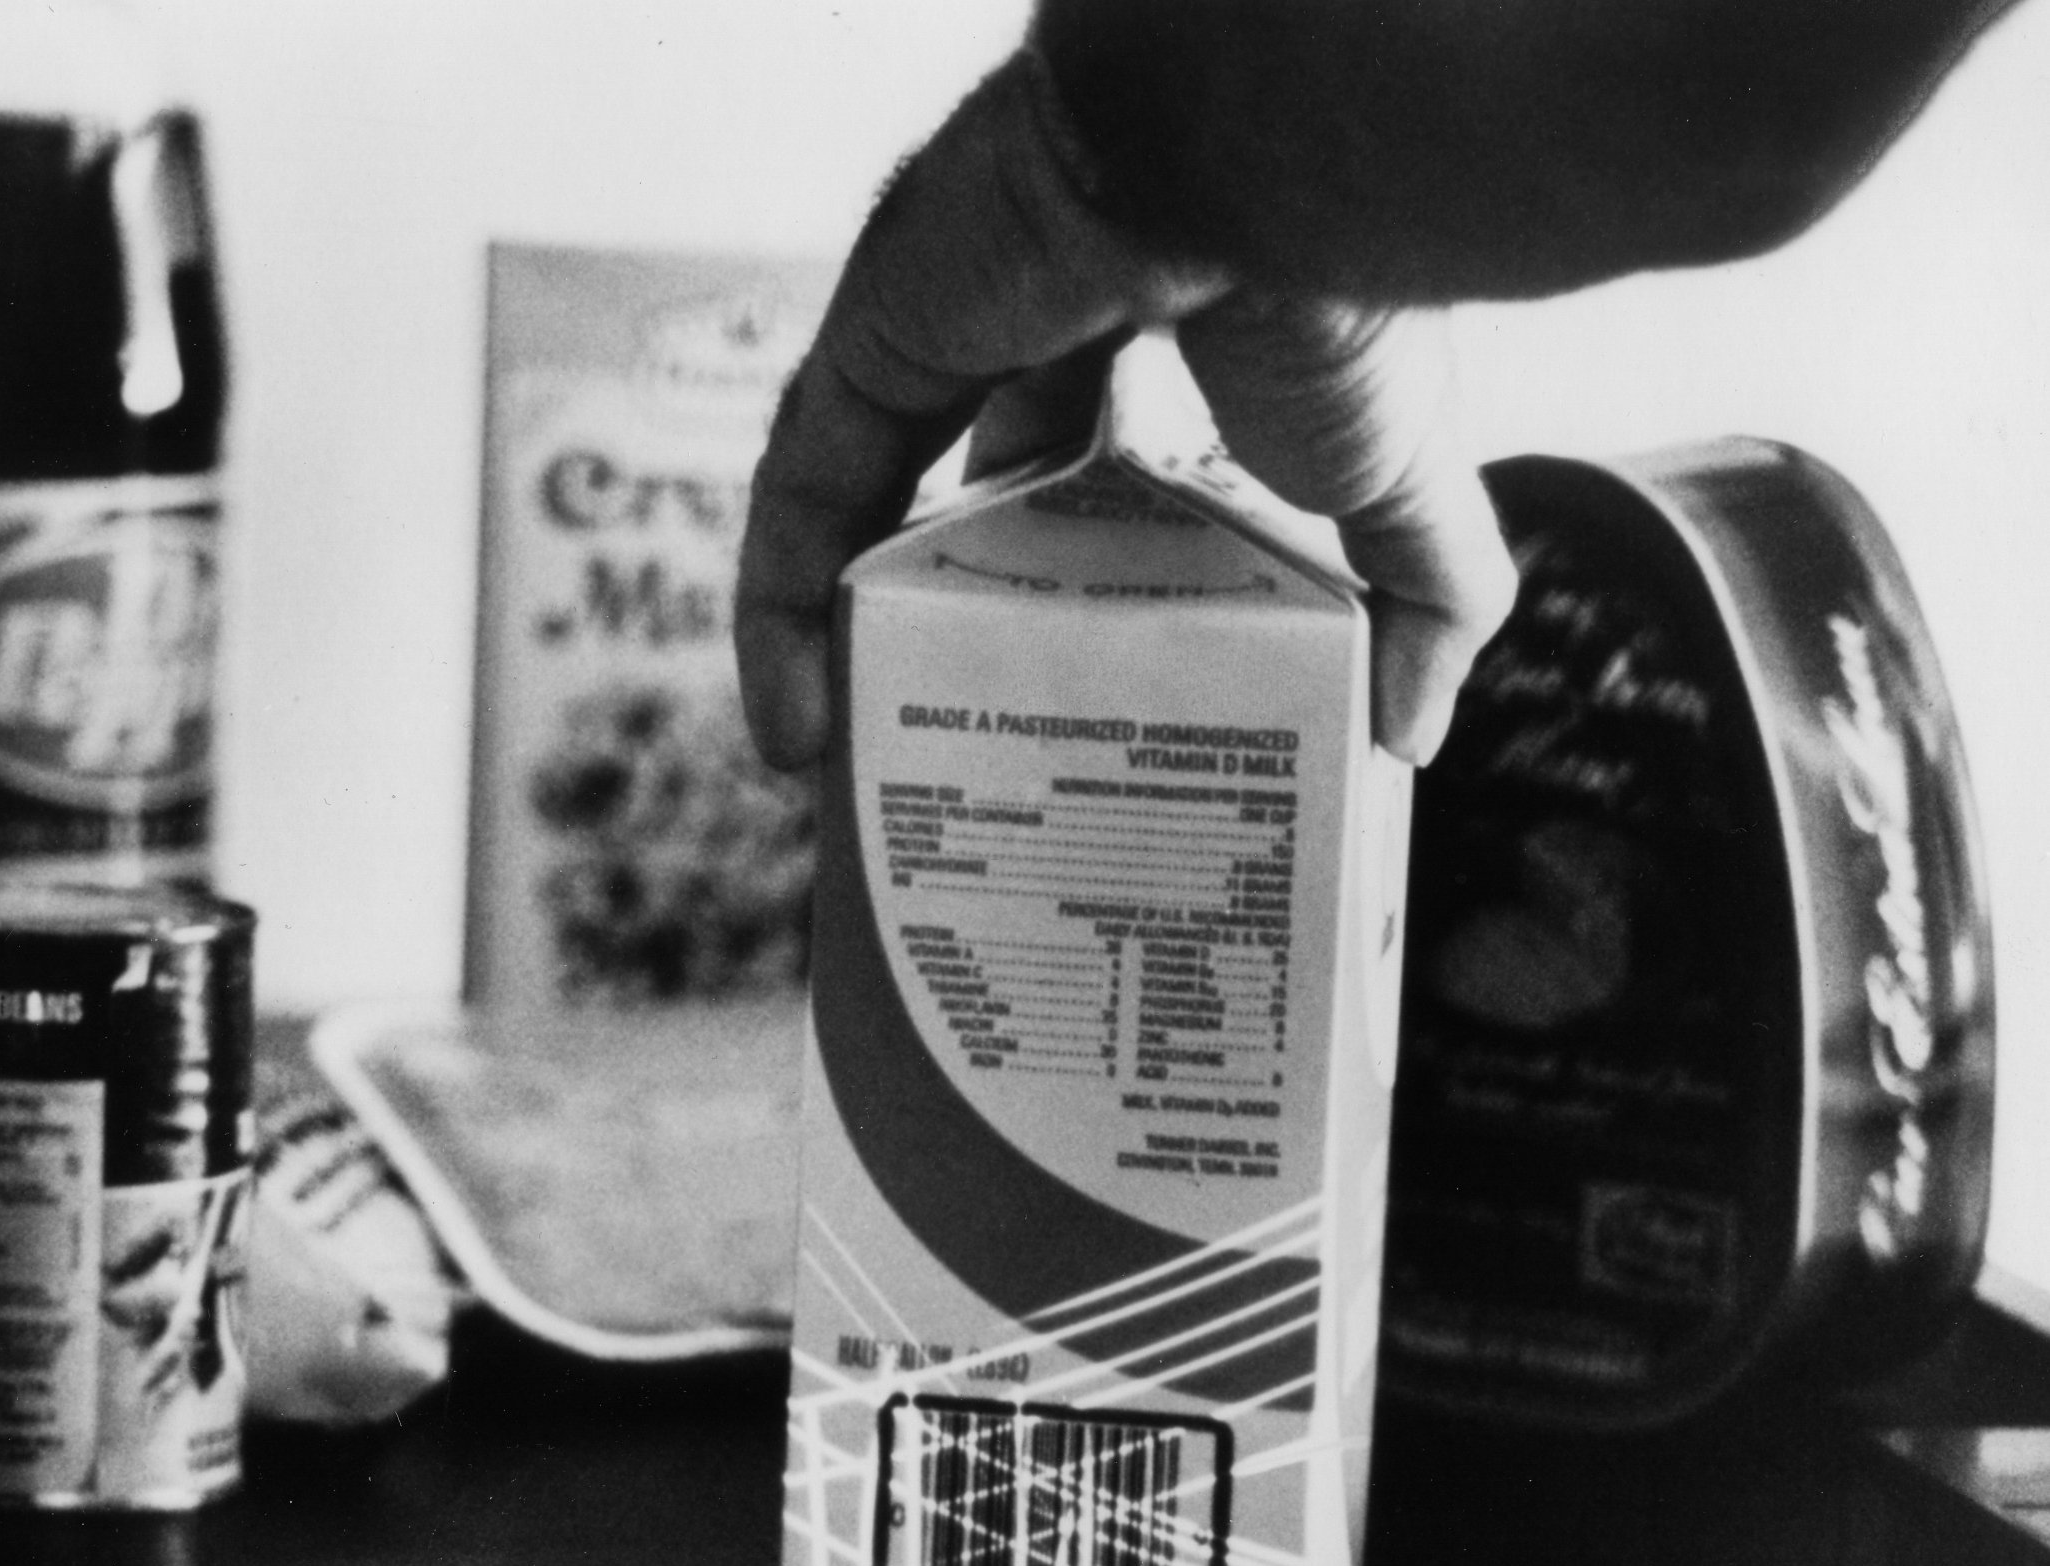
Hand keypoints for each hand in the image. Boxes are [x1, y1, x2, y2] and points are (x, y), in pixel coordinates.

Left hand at [735, 47, 1515, 771]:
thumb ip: (1424, 593)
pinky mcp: (870, 340)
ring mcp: (938, 317)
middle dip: (940, 598)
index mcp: (1154, 314)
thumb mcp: (1400, 477)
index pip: (1073, 437)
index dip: (1050, 548)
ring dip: (836, 626)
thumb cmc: (1352, 295)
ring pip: (855, 492)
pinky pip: (796, 496)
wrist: (1282, 167)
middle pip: (949, 474)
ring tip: (844, 761)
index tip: (1055, 659)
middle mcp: (1027, 305)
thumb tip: (1414, 734)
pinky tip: (792, 732)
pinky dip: (778, 612)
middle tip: (947, 723)